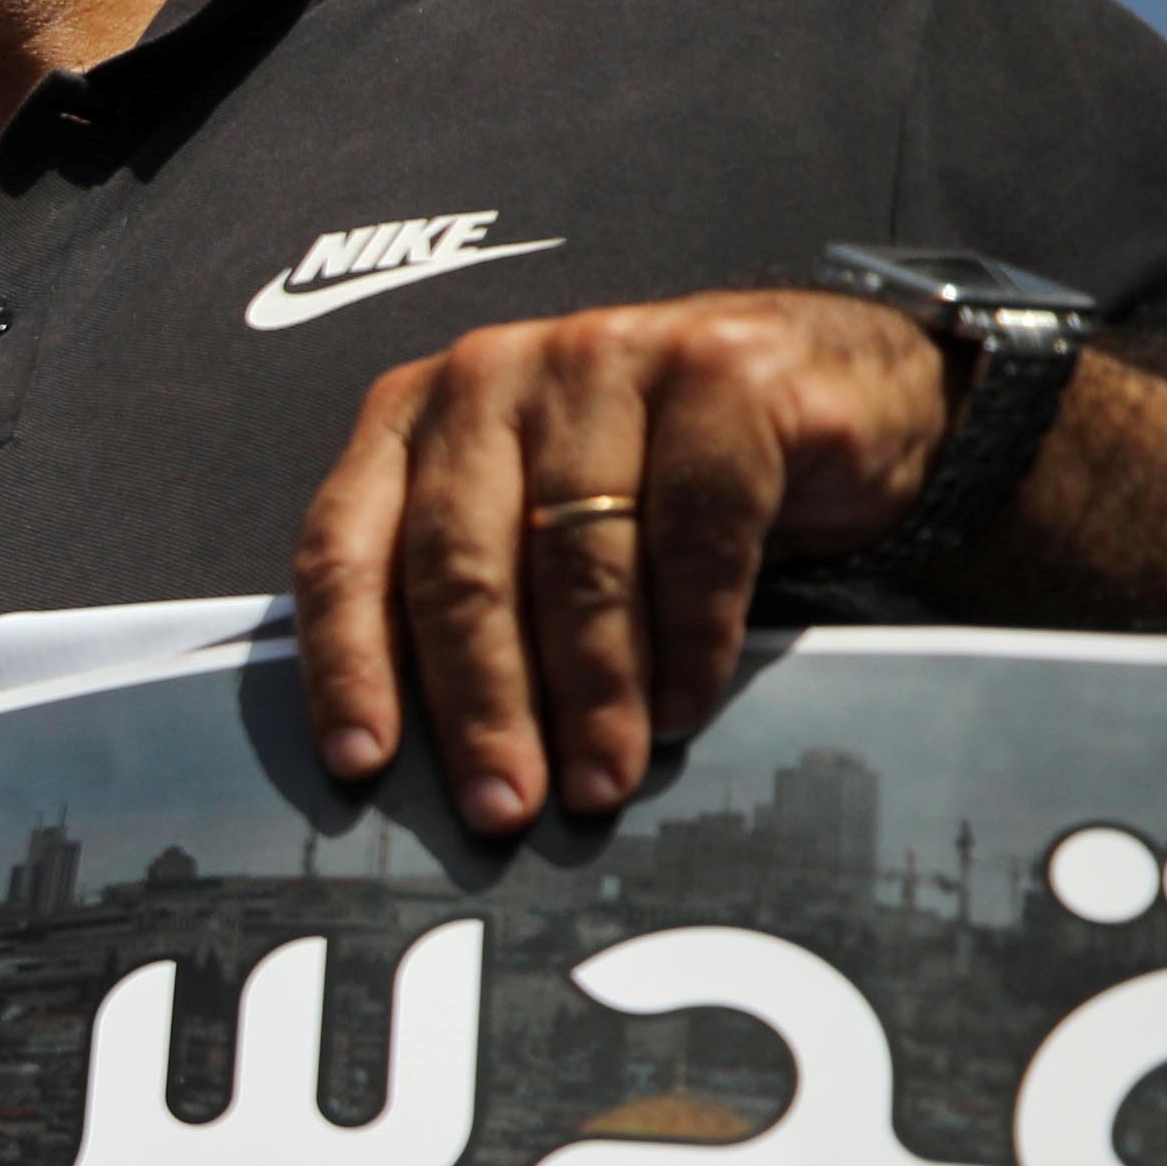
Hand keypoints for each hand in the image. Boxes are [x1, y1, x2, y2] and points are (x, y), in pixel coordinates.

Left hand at [292, 286, 943, 834]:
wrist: (823, 381)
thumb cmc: (651, 482)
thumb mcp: (534, 528)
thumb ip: (474, 605)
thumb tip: (438, 767)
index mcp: (414, 417)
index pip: (343, 547)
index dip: (346, 663)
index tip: (360, 764)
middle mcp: (491, 375)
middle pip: (461, 565)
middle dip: (482, 705)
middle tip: (504, 806)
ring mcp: (605, 359)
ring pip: (578, 557)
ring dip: (592, 692)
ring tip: (601, 780)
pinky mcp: (722, 373)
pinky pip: (695, 531)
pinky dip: (690, 635)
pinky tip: (683, 706)